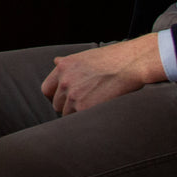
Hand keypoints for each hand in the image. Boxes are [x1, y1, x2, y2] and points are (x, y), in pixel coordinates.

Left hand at [40, 34, 164, 115]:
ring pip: (67, 114)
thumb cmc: (112, 59)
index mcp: (62, 68)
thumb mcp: (84, 56)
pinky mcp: (84, 107)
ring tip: (92, 111)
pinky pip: (78, 120)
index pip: (46, 89)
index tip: (65, 100)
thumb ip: (67, 63)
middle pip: (57, 104)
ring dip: (77, 115)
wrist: (130, 64)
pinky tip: (96, 115)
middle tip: (84, 106)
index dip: (56, 96)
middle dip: (68, 107)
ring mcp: (73, 95)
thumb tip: (55, 61)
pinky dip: (86, 120)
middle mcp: (64, 81)